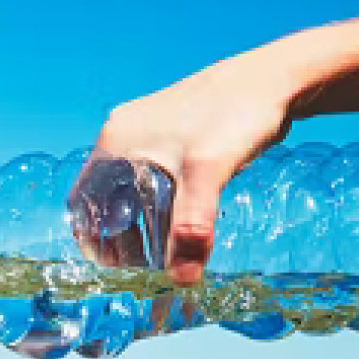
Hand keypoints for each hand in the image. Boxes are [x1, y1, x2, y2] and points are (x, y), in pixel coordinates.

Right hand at [92, 51, 300, 284]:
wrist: (274, 78)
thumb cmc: (236, 114)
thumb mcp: (209, 174)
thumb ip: (192, 227)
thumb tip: (183, 279)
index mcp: (116, 141)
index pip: (84, 201)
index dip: (93, 237)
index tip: (115, 266)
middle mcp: (123, 133)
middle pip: (104, 197)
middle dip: (119, 234)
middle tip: (142, 264)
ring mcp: (145, 130)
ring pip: (128, 187)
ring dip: (139, 219)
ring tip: (162, 246)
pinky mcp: (169, 131)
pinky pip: (149, 175)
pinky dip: (157, 201)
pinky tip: (181, 216)